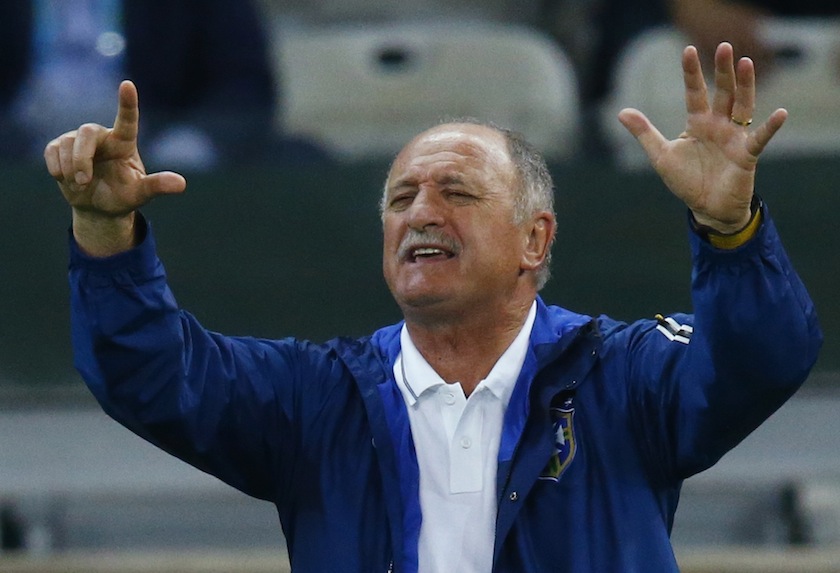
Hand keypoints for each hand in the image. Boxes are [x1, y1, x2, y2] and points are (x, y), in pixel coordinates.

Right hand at [44, 80, 185, 255]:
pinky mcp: (58, 147)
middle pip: (86, 132)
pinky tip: (65, 179)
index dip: (127, 102)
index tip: (128, 84)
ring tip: (80, 186)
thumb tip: (181, 184)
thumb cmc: (123, 196)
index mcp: (124, 143)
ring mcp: (78, 140)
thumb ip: (157, 186)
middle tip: (83, 182)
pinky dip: (57, 170)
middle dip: (81, 158)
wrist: (98, 207)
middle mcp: (102, 136)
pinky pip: (51, 152)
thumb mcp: (141, 194)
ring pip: (65, 144)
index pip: (127, 120)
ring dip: (70, 169)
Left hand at [618, 42, 786, 232]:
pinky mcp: (746, 155)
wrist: (706, 208)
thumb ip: (644, 133)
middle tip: (724, 46)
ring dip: (745, 85)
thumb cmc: (687, 180)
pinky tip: (780, 113)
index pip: (695, 92)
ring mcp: (734, 138)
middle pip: (722, 92)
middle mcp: (719, 125)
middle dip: (722, 70)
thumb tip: (621, 111)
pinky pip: (760, 138)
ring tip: (746, 63)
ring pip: (742, 106)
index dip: (691, 73)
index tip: (687, 50)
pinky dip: (770, 127)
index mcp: (698, 123)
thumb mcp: (661, 155)